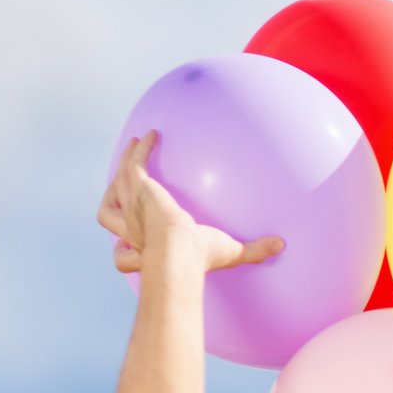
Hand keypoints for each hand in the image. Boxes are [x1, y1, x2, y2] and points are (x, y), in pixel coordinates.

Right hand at [96, 131, 282, 274]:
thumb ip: (254, 250)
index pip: (129, 240)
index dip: (125, 243)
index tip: (131, 238)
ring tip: (134, 147)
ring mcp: (132, 205)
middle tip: (123, 183)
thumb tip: (282, 246)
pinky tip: (153, 134)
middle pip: (110, 213)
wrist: (176, 251)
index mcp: (148, 242)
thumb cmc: (198, 258)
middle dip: (114, 197)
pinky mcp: (137, 187)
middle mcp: (134, 225)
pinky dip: (141, 149)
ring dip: (123, 165)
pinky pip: (134, 163)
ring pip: (117, 184)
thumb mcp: (230, 253)